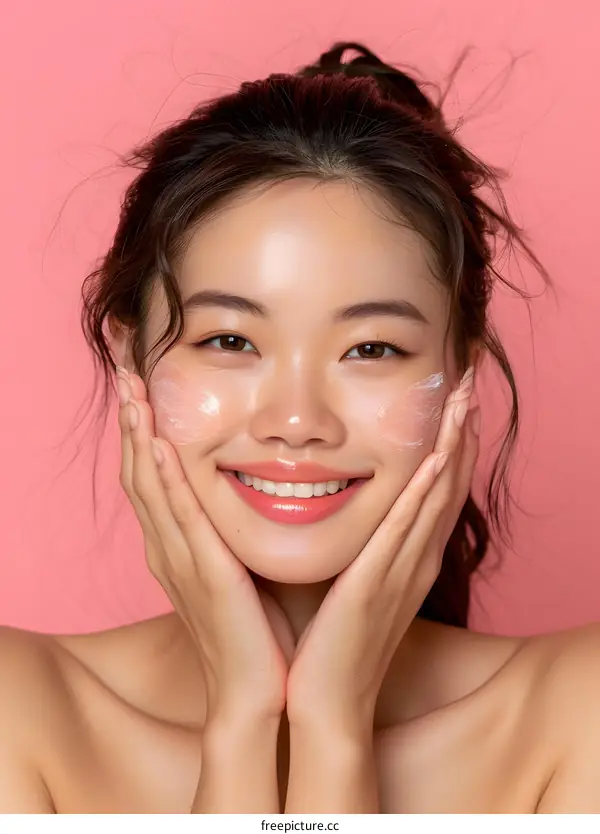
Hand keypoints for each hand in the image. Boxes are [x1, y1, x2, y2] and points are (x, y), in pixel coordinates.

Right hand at [116, 366, 293, 722]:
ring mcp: (180, 561)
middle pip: (138, 471)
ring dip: (138, 436)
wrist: (256, 692)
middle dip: (131, 419)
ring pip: (150, 487)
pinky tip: (157, 445)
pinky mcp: (203, 574)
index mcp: (177, 546)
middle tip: (123, 370)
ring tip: (132, 392)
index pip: (151, 475)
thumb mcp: (241, 564)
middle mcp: (168, 548)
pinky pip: (179, 519)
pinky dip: (165, 480)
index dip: (140, 429)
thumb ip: (237, 527)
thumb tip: (265, 483)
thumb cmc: (257, 629)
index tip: (140, 384)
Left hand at [285, 368, 478, 735]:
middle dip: (462, 431)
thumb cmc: (326, 640)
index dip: (450, 443)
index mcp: (406, 558)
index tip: (453, 400)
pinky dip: (426, 491)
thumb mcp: (345, 578)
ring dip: (454, 446)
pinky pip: (409, 529)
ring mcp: (403, 570)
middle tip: (470, 382)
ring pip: (437, 496)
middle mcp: (415, 559)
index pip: (435, 489)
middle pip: (448, 483)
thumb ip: (350, 542)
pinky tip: (437, 456)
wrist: (323, 700)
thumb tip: (323, 499)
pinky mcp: (381, 583)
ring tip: (465, 400)